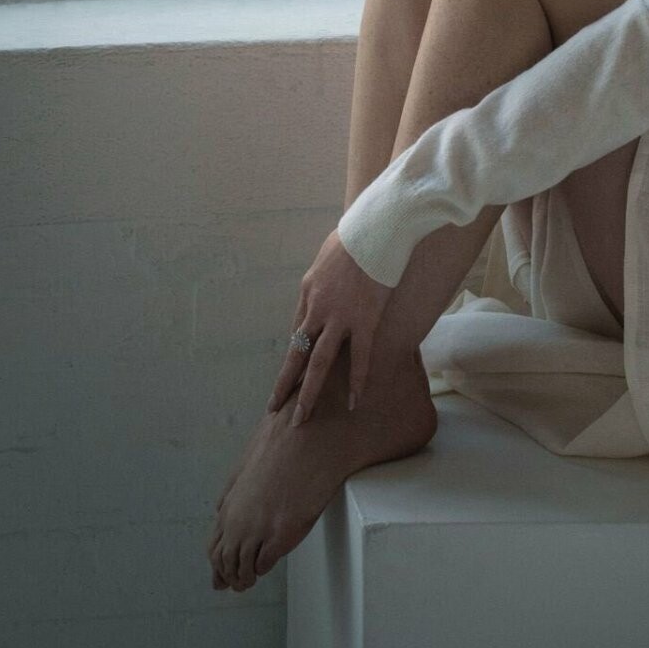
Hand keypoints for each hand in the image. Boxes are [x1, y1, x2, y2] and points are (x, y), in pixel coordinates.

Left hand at [266, 228, 394, 425]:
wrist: (374, 228)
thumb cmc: (355, 236)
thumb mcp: (327, 255)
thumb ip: (325, 275)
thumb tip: (329, 281)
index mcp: (307, 292)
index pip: (297, 332)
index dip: (294, 356)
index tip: (291, 375)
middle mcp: (317, 309)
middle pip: (297, 354)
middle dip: (285, 384)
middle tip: (274, 409)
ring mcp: (339, 317)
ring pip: (318, 363)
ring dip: (308, 393)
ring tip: (301, 418)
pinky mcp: (364, 321)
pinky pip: (359, 358)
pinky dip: (356, 382)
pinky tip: (353, 403)